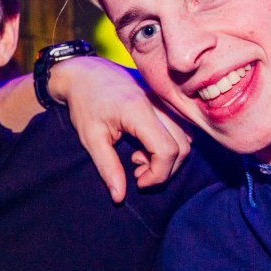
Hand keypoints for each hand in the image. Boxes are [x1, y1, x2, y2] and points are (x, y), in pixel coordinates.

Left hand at [49, 56, 191, 201]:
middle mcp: (158, 103)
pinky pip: (181, 127)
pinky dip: (171, 143)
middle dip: (164, 169)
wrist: (85, 73)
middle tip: (137, 173)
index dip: (158, 175)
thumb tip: (120, 197)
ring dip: (168, 157)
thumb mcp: (90, 138)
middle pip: (182, 147)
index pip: (167, 150)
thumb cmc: (85, 103)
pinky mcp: (166, 100)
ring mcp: (165, 100)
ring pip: (186, 137)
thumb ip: (107, 168)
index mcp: (139, 110)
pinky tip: (146, 145)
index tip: (138, 182)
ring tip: (139, 157)